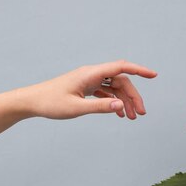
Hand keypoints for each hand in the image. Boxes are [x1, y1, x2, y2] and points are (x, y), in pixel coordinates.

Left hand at [18, 60, 157, 119]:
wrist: (31, 102)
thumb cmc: (51, 103)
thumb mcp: (77, 108)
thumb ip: (100, 107)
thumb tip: (122, 106)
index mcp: (91, 74)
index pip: (121, 67)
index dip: (139, 70)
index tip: (153, 75)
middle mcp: (92, 74)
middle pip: (121, 81)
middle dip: (133, 96)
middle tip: (140, 114)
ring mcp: (89, 80)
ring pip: (115, 87)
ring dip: (124, 101)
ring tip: (131, 118)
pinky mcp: (85, 87)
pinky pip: (106, 92)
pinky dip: (114, 102)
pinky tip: (119, 114)